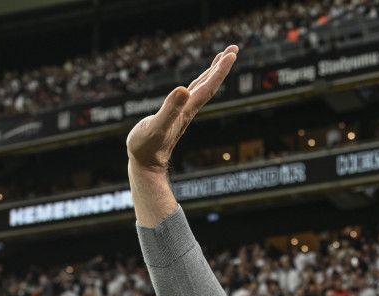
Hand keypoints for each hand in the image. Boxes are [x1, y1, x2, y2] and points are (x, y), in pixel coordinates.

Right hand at [126, 45, 238, 172]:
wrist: (145, 164)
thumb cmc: (147, 147)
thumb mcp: (157, 126)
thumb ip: (170, 109)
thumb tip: (183, 90)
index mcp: (186, 109)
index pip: (207, 87)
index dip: (220, 70)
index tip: (231, 54)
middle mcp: (188, 109)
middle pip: (209, 84)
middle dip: (221, 66)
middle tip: (234, 48)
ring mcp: (182, 112)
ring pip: (201, 88)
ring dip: (212, 72)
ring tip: (221, 58)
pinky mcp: (174, 115)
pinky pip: (191, 94)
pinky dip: (198, 82)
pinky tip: (198, 80)